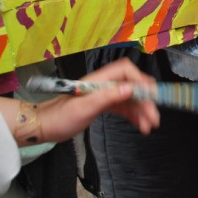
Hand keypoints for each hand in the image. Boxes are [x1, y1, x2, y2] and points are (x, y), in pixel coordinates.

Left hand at [39, 58, 160, 140]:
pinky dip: (133, 115)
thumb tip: (131, 89)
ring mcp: (105, 95)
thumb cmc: (61, 117)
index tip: (151, 95)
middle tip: (153, 117)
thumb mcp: (85, 107)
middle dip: (145, 101)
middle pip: (132, 86)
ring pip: (130, 99)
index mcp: (100, 80)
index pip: (126, 71)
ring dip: (141, 111)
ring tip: (149, 126)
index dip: (141, 80)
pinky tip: (140, 125)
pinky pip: (124, 108)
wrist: (44, 126)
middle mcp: (105, 84)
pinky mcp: (104, 105)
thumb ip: (108, 97)